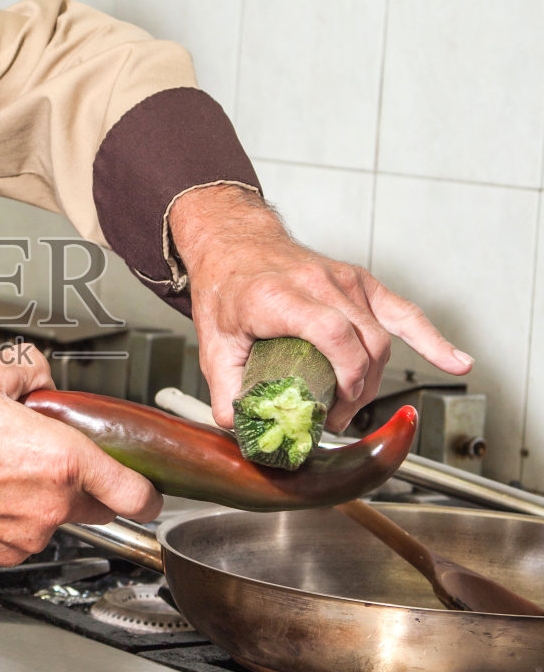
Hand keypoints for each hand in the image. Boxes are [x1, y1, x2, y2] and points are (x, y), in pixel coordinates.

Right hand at [0, 343, 160, 562]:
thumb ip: (30, 367)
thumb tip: (42, 377)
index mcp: (61, 460)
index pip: (136, 492)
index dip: (150, 491)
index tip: (152, 487)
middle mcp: (51, 504)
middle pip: (102, 504)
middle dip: (93, 482)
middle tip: (64, 457)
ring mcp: (28, 533)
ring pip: (62, 518)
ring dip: (50, 497)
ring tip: (10, 467)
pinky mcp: (3, 551)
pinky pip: (28, 532)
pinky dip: (19, 514)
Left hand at [169, 185, 472, 431]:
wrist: (235, 243)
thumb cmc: (227, 288)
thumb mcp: (213, 342)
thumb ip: (225, 389)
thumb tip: (237, 427)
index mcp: (280, 297)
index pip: (333, 333)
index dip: (346, 374)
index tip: (339, 405)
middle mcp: (318, 283)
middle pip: (364, 341)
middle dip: (359, 389)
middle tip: (336, 418)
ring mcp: (345, 280)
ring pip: (382, 336)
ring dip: (374, 378)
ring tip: (350, 404)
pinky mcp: (361, 283)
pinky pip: (405, 313)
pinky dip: (433, 339)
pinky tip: (458, 361)